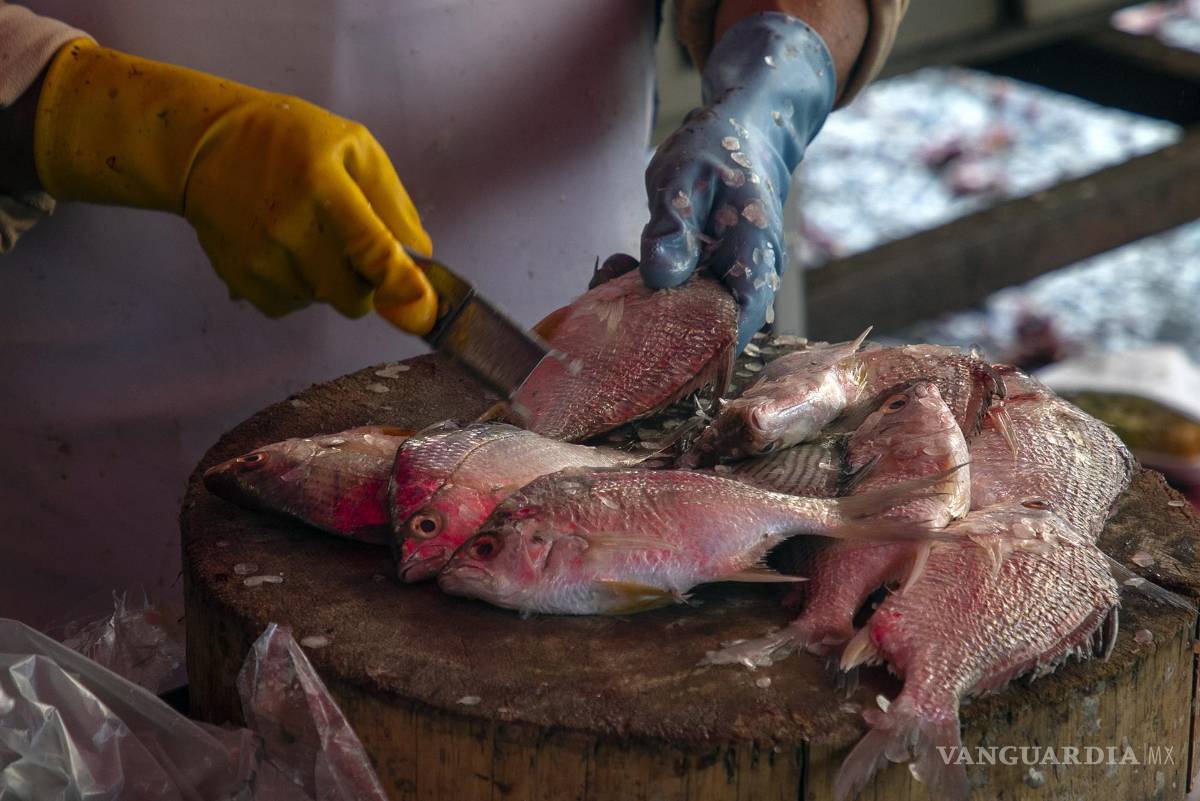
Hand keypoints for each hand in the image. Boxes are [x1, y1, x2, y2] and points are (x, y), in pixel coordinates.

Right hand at [34, 41, 435, 332]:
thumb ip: (393, 204)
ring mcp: (262, 259)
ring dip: (331, 280)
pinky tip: (285, 249)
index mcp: (324, 185)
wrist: (202, 146)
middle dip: (367, 283)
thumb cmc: (291, 141)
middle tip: (353, 247)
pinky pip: (295, 306)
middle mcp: (290, 227)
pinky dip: (301, 287)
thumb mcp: (354, 148)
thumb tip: (421, 265)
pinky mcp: (243, 281)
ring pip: (326, 301)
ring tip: (308, 234)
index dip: (401, 283)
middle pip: (355, 296)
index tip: (422, 305)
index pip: (372, 248)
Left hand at [640, 13, 835, 350]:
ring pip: (683, 313)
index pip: (735, 324)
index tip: (644, 348)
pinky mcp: (701, 272)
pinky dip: (640, 286)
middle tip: (606, 302)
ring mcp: (722, 277)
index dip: (694, 349)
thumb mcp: (688, 178)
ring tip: (607, 275)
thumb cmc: (721, 146)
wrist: (740, 126)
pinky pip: (672, 293)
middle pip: (703, 328)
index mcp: (752, 258)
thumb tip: (661, 277)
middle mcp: (743, 277)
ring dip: (640, 305)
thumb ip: (675, 227)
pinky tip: (615, 265)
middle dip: (652, 327)